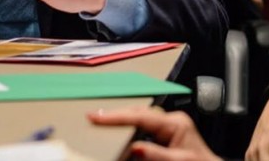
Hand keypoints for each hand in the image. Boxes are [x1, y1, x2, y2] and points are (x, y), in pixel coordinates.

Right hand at [88, 106, 220, 160]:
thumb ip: (156, 156)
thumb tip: (134, 148)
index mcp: (176, 124)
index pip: (140, 117)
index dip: (117, 117)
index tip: (97, 117)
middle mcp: (172, 121)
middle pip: (138, 113)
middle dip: (115, 115)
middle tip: (92, 117)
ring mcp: (169, 126)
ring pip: (139, 118)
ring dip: (121, 120)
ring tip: (100, 122)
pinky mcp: (165, 134)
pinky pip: (143, 127)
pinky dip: (129, 129)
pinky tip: (118, 132)